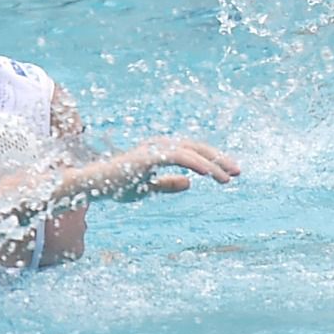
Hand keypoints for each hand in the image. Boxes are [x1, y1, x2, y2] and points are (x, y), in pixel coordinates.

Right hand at [119, 137, 240, 194]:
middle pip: (198, 147)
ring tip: (227, 178)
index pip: (194, 152)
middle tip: (239, 172)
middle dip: (219, 159)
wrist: (94, 186)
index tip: (230, 173)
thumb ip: (168, 185)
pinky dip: (195, 163)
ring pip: (192, 152)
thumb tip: (190, 183)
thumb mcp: (149, 188)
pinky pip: (178, 156)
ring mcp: (155, 148)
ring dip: (212, 164)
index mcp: (162, 150)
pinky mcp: (150, 155)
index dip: (213, 161)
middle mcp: (161, 145)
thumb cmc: (118, 185)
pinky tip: (207, 173)